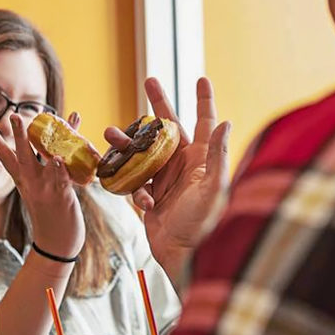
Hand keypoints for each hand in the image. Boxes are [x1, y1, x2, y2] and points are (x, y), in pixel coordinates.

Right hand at [0, 112, 84, 258]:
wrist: (56, 246)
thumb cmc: (52, 217)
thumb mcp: (41, 192)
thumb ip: (44, 172)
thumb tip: (51, 154)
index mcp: (24, 181)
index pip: (6, 157)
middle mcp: (31, 183)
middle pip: (21, 154)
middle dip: (17, 134)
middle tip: (12, 114)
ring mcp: (44, 190)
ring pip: (39, 161)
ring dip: (39, 143)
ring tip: (39, 125)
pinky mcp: (61, 197)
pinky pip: (59, 179)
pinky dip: (58, 168)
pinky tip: (57, 158)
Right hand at [105, 78, 230, 275]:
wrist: (183, 256)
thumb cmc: (204, 224)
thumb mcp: (214, 189)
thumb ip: (217, 156)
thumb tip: (227, 122)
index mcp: (201, 159)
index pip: (204, 122)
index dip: (204, 100)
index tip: (201, 78)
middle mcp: (183, 164)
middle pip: (168, 127)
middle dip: (158, 104)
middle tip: (149, 80)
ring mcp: (165, 179)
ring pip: (143, 151)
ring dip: (126, 142)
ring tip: (108, 134)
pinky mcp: (151, 195)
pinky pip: (134, 180)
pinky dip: (131, 186)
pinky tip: (141, 201)